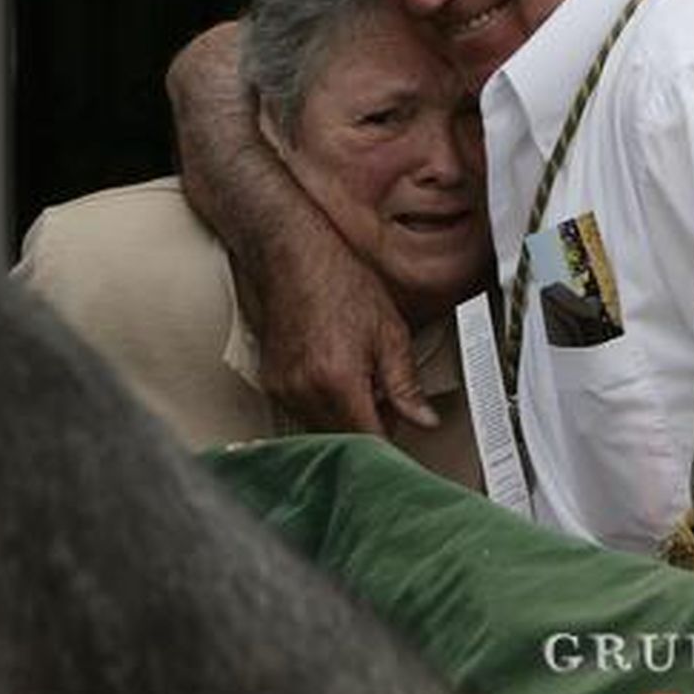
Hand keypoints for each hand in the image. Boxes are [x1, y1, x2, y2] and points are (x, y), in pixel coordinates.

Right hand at [168, 19, 439, 435]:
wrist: (287, 247)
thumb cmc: (339, 279)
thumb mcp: (388, 330)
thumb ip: (404, 384)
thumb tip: (423, 421)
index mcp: (339, 381)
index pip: (371, 442)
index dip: (395, 446)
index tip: (410, 441)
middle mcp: (304, 391)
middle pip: (346, 441)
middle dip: (372, 430)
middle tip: (393, 406)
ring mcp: (282, 387)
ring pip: (323, 428)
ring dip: (348, 417)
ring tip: (365, 381)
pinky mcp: (270, 379)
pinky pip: (303, 410)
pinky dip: (325, 403)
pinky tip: (338, 374)